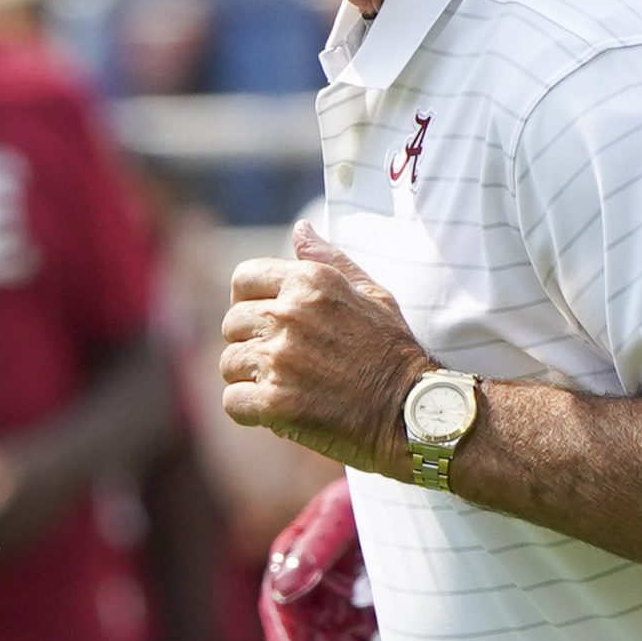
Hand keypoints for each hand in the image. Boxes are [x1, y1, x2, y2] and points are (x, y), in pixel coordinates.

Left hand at [221, 224, 431, 475]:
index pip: (243, 279)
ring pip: (229, 363)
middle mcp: (289, 315)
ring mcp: (279, 359)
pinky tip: (279, 412)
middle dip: (252, 343)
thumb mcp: (372, 294)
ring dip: (251, 378)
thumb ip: (330, 260)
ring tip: (286, 386)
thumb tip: (301, 228)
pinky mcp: (275, 402)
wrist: (411, 411)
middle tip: (284, 362)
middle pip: (232, 323)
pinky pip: (233, 401)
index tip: (269, 322)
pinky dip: (251, 410)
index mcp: (309, 283)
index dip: (250, 301)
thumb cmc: (393, 351)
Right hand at [261, 479, 374, 640]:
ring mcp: (327, 600)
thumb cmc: (377, 496)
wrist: (416, 494)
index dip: (288, 640)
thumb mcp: (345, 515)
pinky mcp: (350, 615)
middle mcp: (305, 581)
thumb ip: (316, 548)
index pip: (279, 605)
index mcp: (292, 553)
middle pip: (293, 635)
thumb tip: (282, 589)